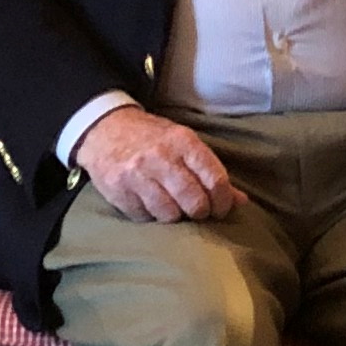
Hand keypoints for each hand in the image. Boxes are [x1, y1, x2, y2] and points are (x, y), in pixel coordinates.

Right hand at [75, 107, 236, 223]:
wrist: (104, 128)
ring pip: (170, 215)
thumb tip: (241, 201)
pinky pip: (145, 217)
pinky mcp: (118, 191)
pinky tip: (150, 203)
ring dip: (175, 216)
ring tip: (172, 206)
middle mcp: (161, 157)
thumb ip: (211, 171)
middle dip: (200, 213)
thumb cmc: (152, 138)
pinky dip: (151, 216)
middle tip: (197, 211)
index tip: (221, 208)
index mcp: (183, 141)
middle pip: (194, 202)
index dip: (223, 202)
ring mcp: (137, 175)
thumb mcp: (184, 144)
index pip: (215, 180)